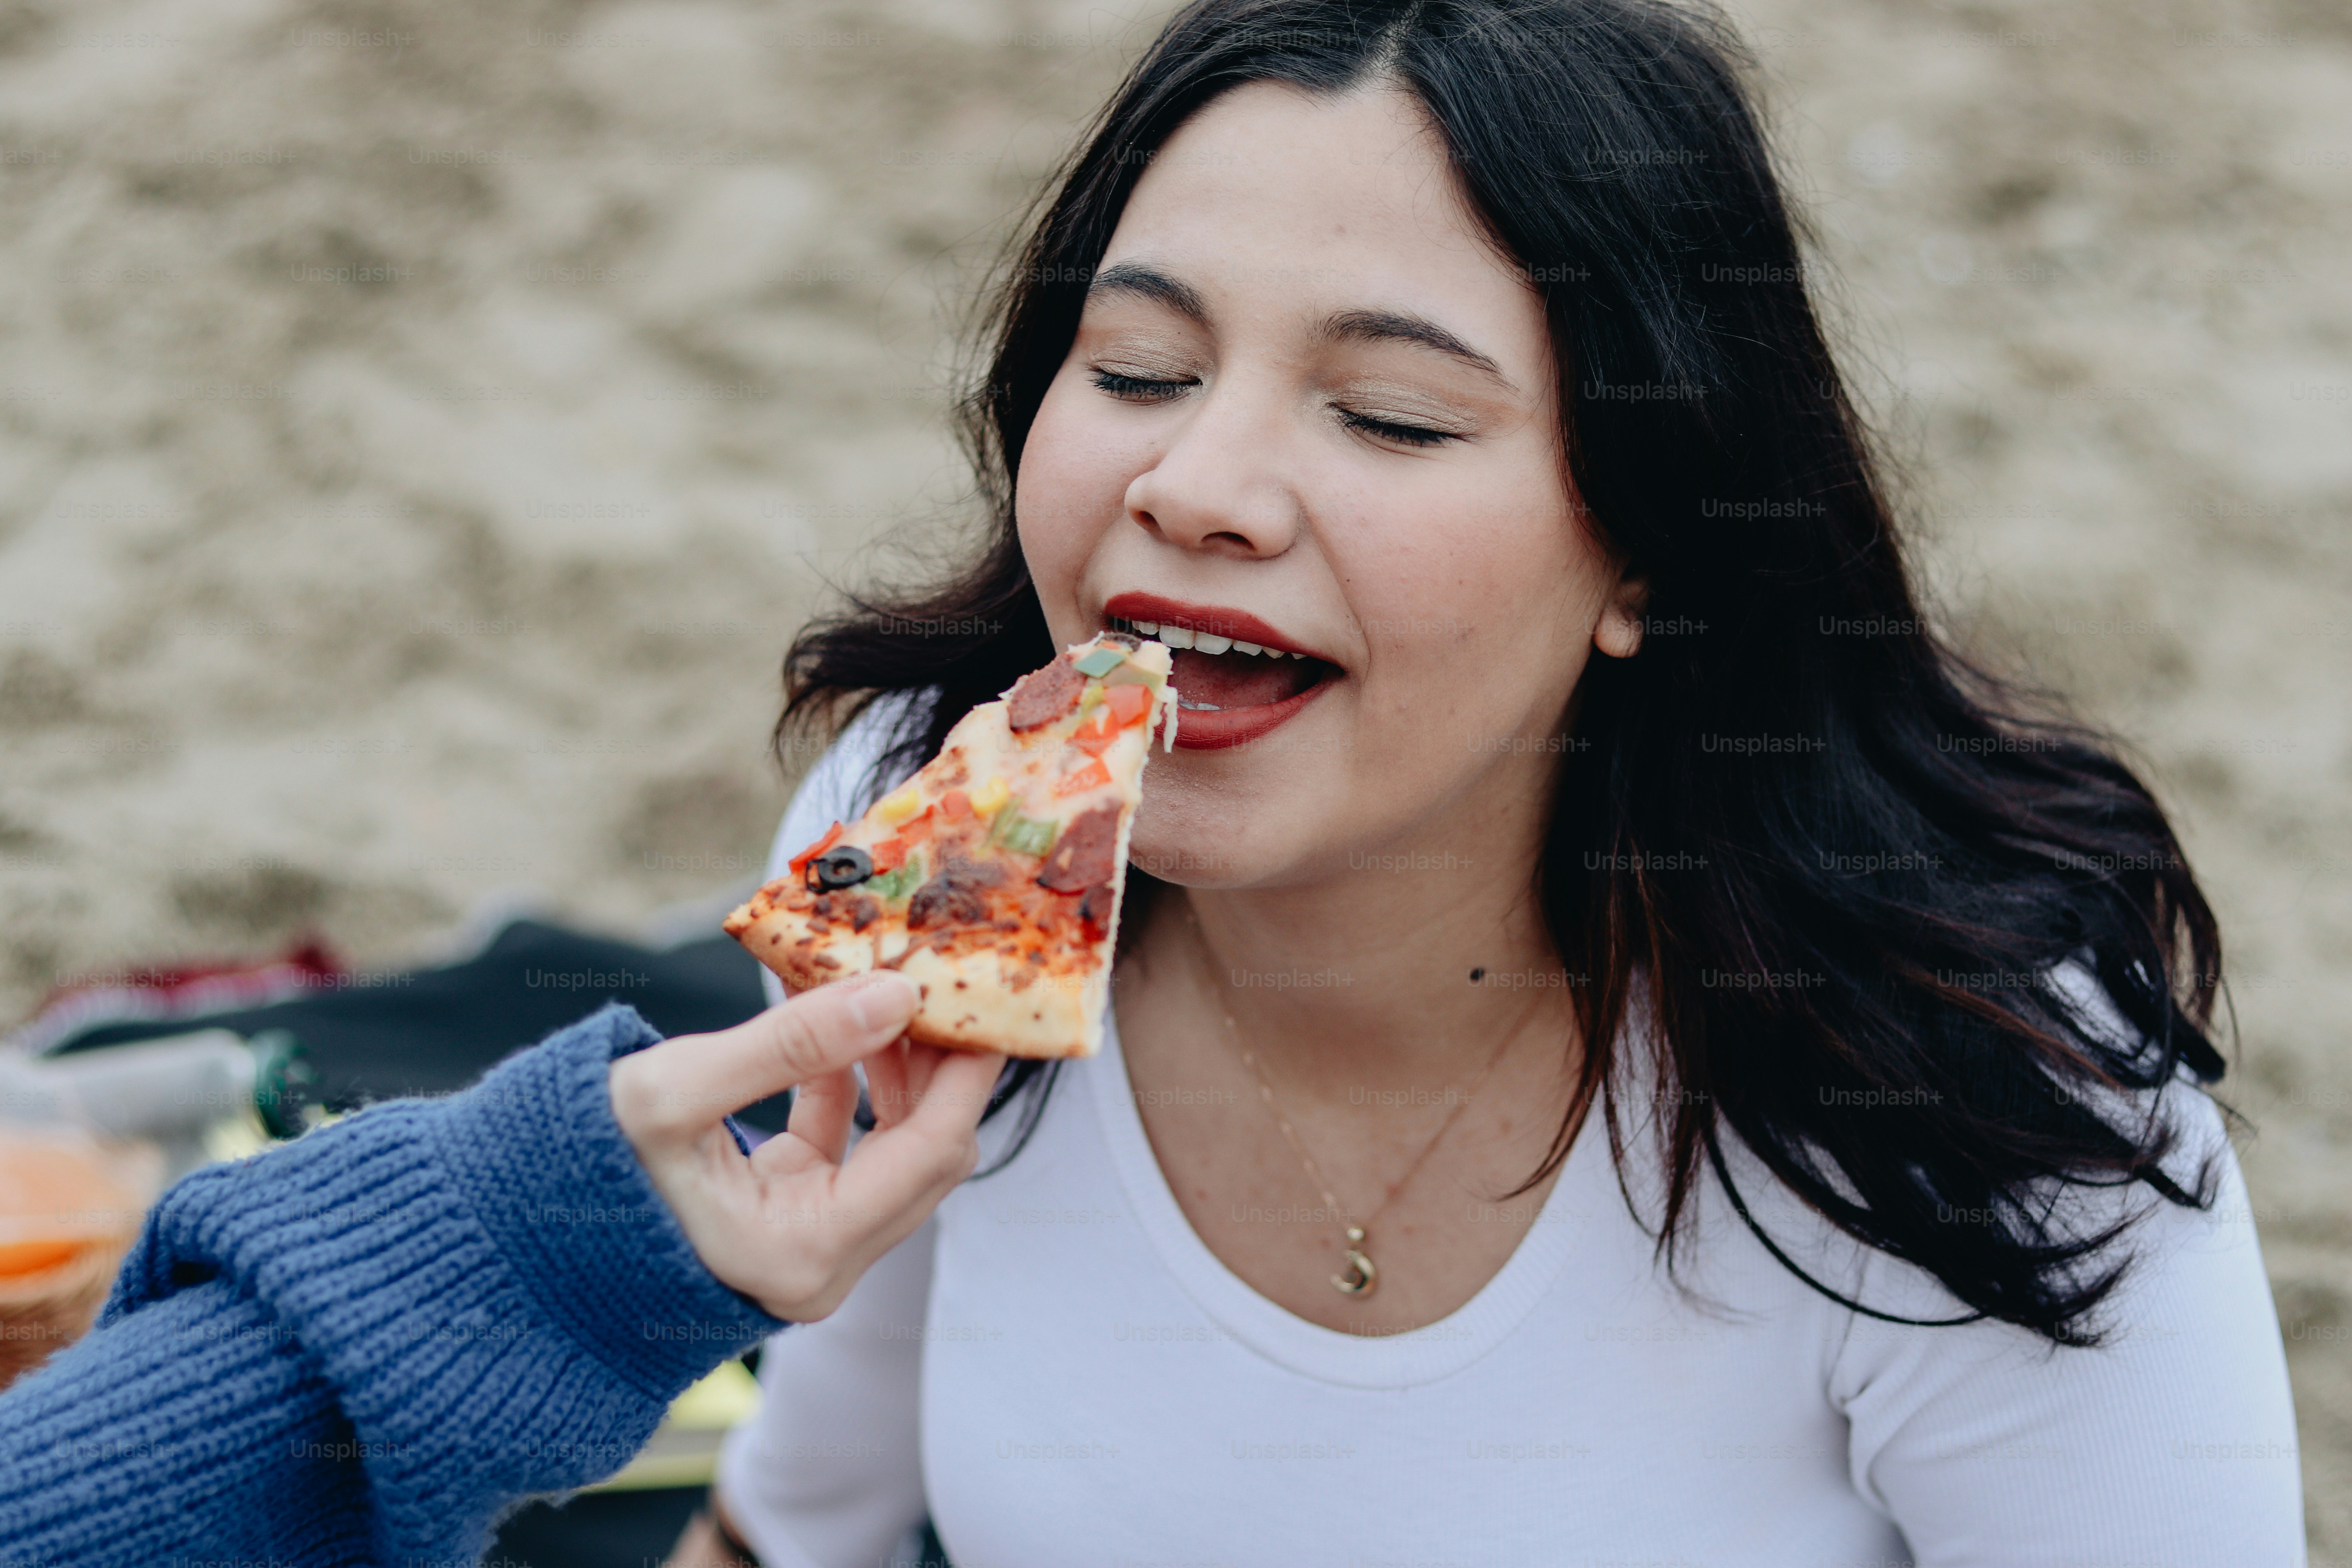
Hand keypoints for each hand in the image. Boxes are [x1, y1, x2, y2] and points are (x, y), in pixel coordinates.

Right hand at [607, 972, 1005, 1320]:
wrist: (515, 1227)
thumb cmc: (578, 1166)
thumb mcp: (676, 1092)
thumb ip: (791, 1044)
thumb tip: (895, 992)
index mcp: (804, 1252)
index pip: (932, 1151)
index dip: (967, 1070)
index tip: (987, 995)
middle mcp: (820, 1265)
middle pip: (927, 1153)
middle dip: (940, 1062)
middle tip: (941, 977)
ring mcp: (806, 1244)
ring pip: (893, 1147)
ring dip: (896, 1066)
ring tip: (885, 985)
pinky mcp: (785, 1216)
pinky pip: (846, 1147)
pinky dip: (849, 1082)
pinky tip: (837, 1018)